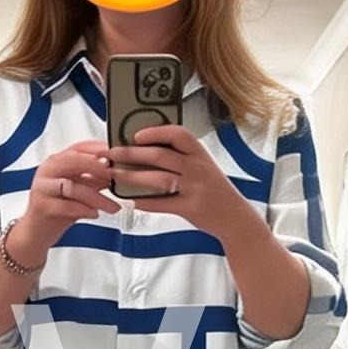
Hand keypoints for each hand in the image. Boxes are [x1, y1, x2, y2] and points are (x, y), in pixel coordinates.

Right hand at [11, 140, 115, 261]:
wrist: (38, 231)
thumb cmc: (60, 207)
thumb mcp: (80, 189)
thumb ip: (94, 179)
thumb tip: (117, 171)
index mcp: (57, 162)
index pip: (78, 148)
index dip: (98, 149)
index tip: (116, 154)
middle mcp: (47, 170)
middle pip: (73, 160)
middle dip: (96, 167)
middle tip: (115, 176)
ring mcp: (42, 187)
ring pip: (72, 186)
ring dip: (97, 197)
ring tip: (114, 207)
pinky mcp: (41, 205)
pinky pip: (66, 205)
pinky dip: (84, 210)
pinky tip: (95, 214)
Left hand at [111, 125, 253, 241]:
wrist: (235, 216)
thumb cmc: (213, 188)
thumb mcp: (203, 165)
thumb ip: (181, 156)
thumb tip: (145, 147)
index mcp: (199, 153)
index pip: (178, 134)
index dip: (155, 132)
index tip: (136, 134)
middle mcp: (198, 168)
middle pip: (160, 156)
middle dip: (132, 154)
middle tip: (113, 154)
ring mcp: (195, 188)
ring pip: (158, 179)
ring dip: (132, 177)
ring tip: (115, 175)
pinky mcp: (191, 208)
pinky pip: (162, 204)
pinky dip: (144, 201)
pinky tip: (131, 199)